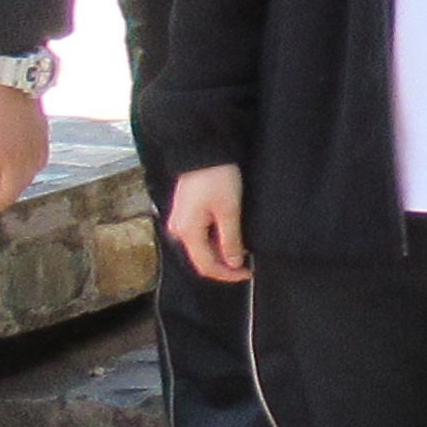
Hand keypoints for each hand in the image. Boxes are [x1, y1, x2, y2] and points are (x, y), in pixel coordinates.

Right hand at [164, 163, 251, 284]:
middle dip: (225, 265)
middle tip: (247, 264)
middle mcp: (179, 230)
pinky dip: (216, 240)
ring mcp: (181, 221)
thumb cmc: (216, 177)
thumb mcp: (229, 211)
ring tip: (242, 249)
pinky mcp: (186, 213)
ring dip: (221, 252)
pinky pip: (200, 235)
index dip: (227, 274)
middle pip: (202, 258)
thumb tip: (233, 263)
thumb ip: (230, 240)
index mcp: (187, 232)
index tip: (247, 273)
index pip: (206, 266)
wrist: (203, 152)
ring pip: (202, 247)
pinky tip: (231, 236)